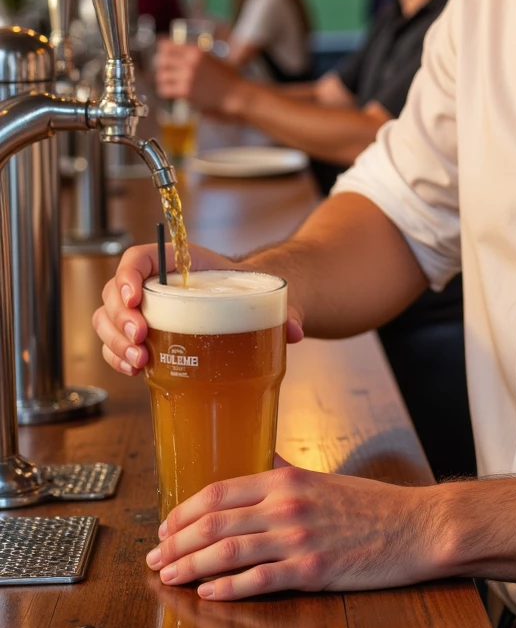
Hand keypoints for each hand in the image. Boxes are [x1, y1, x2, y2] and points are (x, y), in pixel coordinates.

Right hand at [92, 243, 304, 375]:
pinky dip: (117, 357)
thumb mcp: (266, 293)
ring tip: (138, 361)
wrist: (250, 305)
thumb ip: (284, 308)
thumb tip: (295, 331)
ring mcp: (145, 311)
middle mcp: (155, 285)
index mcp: (179, 263)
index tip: (134, 297)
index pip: (138, 258)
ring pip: (108, 319)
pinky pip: (116, 344)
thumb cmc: (250, 292)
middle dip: (119, 318)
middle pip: (114, 292)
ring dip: (116, 342)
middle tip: (139, 339)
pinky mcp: (144, 337)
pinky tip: (132, 369)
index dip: (127, 274)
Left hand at [144, 459, 445, 598]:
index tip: (166, 528)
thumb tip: (264, 462)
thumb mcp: (327, 479)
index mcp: (287, 481)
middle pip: (215, 522)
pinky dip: (228, 588)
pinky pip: (259, 580)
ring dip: (191, 566)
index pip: (219, 492)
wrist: (419, 527)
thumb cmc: (376, 506)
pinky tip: (208, 593)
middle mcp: (287, 506)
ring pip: (228, 551)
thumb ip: (289, 472)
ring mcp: (299, 539)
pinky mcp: (313, 571)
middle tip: (155, 559)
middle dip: (176, 543)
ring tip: (169, 577)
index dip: (184, 512)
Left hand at [155, 41, 242, 115]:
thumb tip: (179, 55)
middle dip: (161, 66)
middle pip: (161, 59)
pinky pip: (165, 89)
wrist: (236, 95)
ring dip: (163, 80)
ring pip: (161, 75)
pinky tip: (171, 93)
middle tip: (164, 72)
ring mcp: (187, 76)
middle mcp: (189, 61)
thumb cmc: (229, 79)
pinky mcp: (186, 90)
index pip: (167, 45)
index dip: (161, 50)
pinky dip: (166, 92)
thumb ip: (195, 57)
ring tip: (168, 84)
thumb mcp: (212, 60)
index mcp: (196, 51)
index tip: (162, 55)